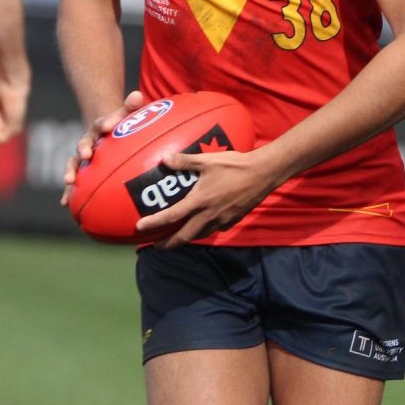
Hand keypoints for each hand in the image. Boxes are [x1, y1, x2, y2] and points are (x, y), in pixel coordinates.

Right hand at [61, 90, 144, 205]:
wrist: (104, 130)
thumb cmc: (121, 125)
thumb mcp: (128, 114)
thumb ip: (132, 106)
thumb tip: (137, 95)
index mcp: (101, 127)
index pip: (102, 123)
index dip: (106, 123)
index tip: (108, 125)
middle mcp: (89, 141)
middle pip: (84, 143)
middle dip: (84, 147)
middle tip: (86, 153)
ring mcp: (83, 157)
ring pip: (75, 163)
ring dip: (71, 171)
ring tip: (69, 181)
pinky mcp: (81, 171)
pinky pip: (75, 182)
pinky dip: (69, 192)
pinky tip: (65, 203)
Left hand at [135, 145, 283, 247]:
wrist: (263, 174)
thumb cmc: (234, 165)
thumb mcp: (207, 161)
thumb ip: (184, 161)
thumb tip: (164, 158)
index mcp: (199, 201)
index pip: (172, 216)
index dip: (155, 223)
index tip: (141, 228)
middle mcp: (209, 215)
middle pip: (185, 237)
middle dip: (169, 244)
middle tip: (157, 246)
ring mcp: (222, 220)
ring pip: (200, 235)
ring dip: (187, 238)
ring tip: (178, 236)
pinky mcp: (233, 220)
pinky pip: (215, 229)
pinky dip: (205, 230)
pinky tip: (204, 223)